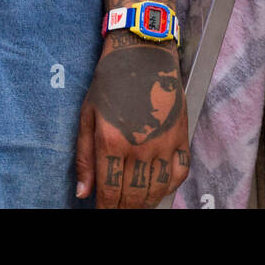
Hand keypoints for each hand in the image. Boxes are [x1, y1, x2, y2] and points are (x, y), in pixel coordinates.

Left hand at [75, 35, 188, 207]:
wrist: (142, 52)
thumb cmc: (111, 80)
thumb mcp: (87, 115)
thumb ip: (84, 158)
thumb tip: (83, 194)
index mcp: (111, 142)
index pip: (109, 194)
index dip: (105, 210)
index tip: (102, 212)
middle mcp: (139, 148)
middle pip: (133, 198)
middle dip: (123, 209)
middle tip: (117, 208)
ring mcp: (164, 144)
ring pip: (156, 191)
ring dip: (145, 202)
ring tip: (135, 202)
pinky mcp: (181, 137)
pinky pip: (179, 175)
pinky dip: (168, 187)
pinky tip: (157, 187)